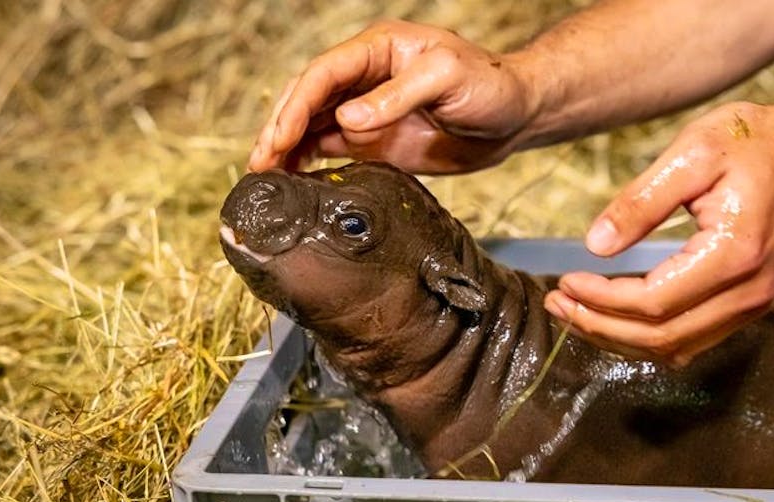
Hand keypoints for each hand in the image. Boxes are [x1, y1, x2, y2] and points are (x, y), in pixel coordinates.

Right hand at [249, 20, 535, 173]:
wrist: (514, 116)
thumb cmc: (489, 85)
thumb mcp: (448, 78)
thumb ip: (398, 96)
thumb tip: (346, 118)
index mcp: (377, 50)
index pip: (323, 74)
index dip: (296, 105)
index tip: (279, 137)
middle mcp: (364, 78)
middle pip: (307, 99)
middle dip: (279, 128)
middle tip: (258, 163)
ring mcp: (366, 111)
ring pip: (312, 125)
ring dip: (285, 148)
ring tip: (263, 177)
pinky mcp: (373, 141)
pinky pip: (330, 149)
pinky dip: (306, 163)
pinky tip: (291, 180)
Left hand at [544, 101, 773, 365]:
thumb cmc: (756, 143)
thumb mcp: (692, 153)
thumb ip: (641, 201)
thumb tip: (595, 245)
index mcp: (734, 254)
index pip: (654, 302)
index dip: (602, 300)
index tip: (565, 280)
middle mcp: (748, 292)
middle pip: (661, 337)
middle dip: (600, 326)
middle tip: (556, 304)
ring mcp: (752, 305)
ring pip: (674, 348)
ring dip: (618, 337)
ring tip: (573, 312)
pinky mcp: (748, 305)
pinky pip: (689, 339)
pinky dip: (645, 336)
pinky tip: (612, 315)